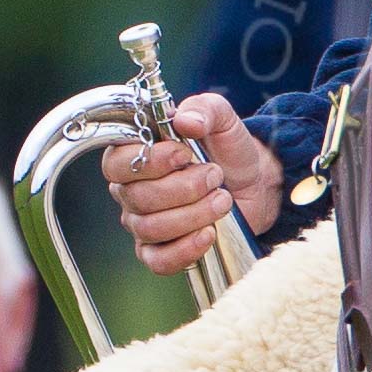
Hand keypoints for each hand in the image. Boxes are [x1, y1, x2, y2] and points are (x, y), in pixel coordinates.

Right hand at [101, 93, 283, 274]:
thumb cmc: (228, 150)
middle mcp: (130, 192)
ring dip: (194, 214)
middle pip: (138, 199)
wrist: (256, 183)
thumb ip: (204, 110)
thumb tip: (184, 120)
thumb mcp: (222, 120)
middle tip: (216, 176)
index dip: (149, 162)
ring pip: (151, 228)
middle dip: (185, 188)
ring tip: (223, 199)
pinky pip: (158, 261)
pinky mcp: (162, 250)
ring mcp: (143, 223)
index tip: (184, 154)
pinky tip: (209, 233)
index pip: (116, 165)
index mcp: (133, 156)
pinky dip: (185, 249)